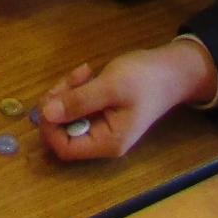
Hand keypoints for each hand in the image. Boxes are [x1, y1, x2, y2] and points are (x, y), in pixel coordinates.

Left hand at [39, 41, 217, 160]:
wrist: (171, 70)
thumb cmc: (145, 79)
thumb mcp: (111, 86)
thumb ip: (79, 101)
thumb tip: (45, 114)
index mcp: (107, 142)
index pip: (65, 148)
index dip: (49, 127)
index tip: (48, 100)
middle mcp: (102, 139)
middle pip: (62, 130)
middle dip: (58, 103)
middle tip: (70, 79)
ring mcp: (101, 125)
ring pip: (66, 114)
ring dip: (66, 91)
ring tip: (83, 72)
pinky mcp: (100, 111)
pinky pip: (76, 104)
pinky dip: (75, 88)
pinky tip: (87, 72)